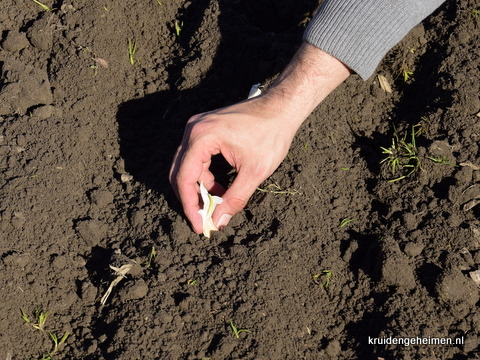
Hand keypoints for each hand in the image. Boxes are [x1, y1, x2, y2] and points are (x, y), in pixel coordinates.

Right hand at [170, 43, 350, 232]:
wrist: (282, 108)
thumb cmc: (271, 134)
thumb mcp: (255, 172)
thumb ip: (234, 198)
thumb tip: (218, 221)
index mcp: (202, 137)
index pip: (184, 178)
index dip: (190, 205)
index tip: (198, 225)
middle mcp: (193, 130)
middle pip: (180, 172)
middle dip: (191, 199)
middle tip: (203, 220)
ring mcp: (197, 128)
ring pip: (187, 167)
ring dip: (199, 188)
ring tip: (215, 206)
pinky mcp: (205, 129)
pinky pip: (196, 158)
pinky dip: (205, 176)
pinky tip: (218, 189)